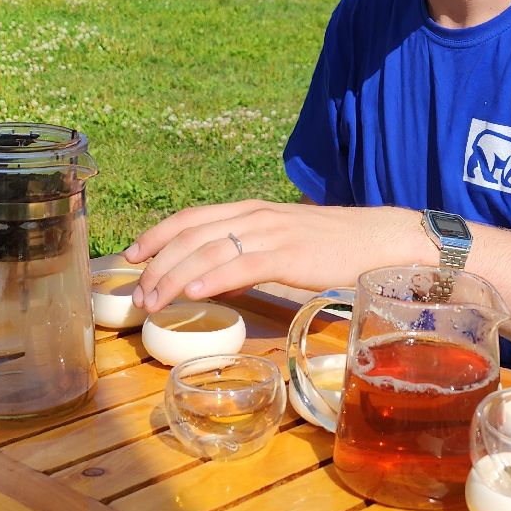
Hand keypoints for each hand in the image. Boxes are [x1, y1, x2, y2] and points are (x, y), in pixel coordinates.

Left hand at [124, 199, 430, 311]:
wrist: (381, 239)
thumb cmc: (333, 245)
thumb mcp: (282, 241)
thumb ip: (249, 252)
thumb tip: (217, 276)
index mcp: (250, 210)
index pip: (190, 216)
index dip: (155, 234)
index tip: (129, 255)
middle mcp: (254, 216)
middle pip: (190, 233)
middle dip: (156, 263)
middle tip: (137, 293)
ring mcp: (271, 233)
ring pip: (209, 250)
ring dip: (174, 276)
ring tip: (154, 300)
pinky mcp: (290, 254)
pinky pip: (243, 264)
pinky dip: (213, 277)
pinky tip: (193, 293)